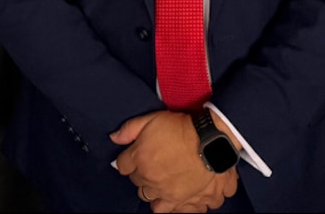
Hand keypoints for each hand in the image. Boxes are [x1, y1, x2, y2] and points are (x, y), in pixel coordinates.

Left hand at [111, 110, 238, 211]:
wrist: (210, 140)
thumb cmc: (182, 127)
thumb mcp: (152, 119)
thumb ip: (129, 129)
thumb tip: (113, 137)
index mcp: (139, 158)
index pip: (122, 165)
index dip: (129, 159)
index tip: (136, 155)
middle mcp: (148, 179)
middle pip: (136, 183)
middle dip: (141, 174)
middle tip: (153, 165)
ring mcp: (164, 192)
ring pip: (149, 198)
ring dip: (152, 191)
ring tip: (162, 181)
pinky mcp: (180, 200)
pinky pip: (167, 210)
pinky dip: (168, 206)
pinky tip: (172, 197)